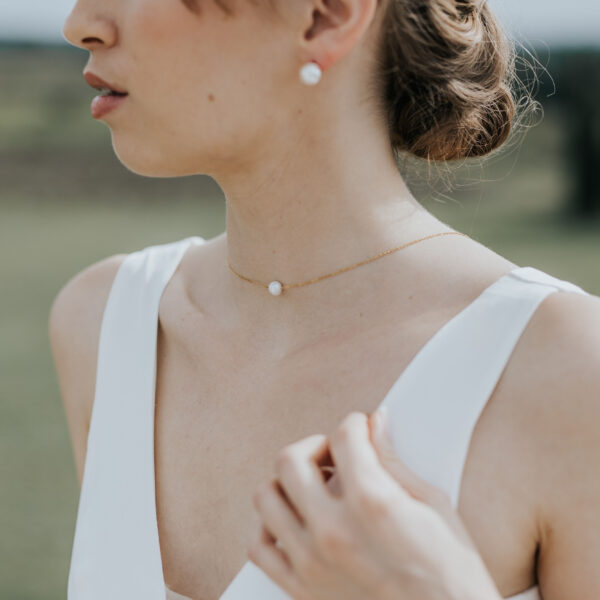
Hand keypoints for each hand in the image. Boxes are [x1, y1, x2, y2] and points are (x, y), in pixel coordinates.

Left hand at [249, 409, 501, 599]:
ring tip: (314, 486)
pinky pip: (260, 546)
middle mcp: (333, 531)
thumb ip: (393, 461)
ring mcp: (312, 562)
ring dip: (287, 482)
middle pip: (290, 460)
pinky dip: (269, 526)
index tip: (360, 428)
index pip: (342, 437)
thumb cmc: (450, 570)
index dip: (354, 424)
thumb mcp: (431, 504)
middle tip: (335, 454)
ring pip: (266, 497)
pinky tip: (294, 520)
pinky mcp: (301, 589)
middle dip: (314, 446)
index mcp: (372, 504)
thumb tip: (375, 425)